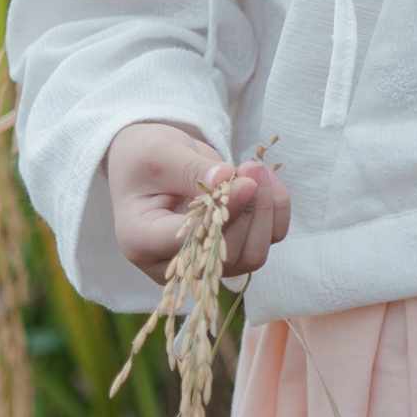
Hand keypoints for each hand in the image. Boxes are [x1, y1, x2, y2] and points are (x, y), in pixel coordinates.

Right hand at [105, 121, 288, 283]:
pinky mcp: (228, 248)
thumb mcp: (160, 154)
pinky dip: (275, 212)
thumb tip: (228, 179)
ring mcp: (204, 260)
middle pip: (226, 254)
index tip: (244, 183)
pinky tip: (268, 181)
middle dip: (249, 209)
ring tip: (259, 170)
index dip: (224, 216)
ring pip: (252, 254)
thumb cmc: (143, 157)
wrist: (147, 161)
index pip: (191, 242)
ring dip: (267, 211)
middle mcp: (174, 262)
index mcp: (141, 241)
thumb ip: (192, 170)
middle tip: (253, 167)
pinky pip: (265, 241)